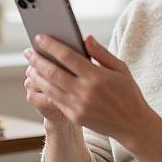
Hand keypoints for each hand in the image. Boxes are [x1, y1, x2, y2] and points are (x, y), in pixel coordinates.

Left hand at [23, 33, 153, 143]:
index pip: (67, 56)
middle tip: (28, 52)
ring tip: (30, 66)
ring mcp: (78, 106)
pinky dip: (45, 90)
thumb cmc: (128, 92)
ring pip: (50, 88)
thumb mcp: (120, 68)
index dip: (51, 46)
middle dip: (37, 60)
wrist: (132, 124)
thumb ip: (101, 53)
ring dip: (37, 76)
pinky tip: (41, 82)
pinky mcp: (75, 117)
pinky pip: (55, 100)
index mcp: (97, 76)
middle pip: (53, 72)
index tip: (39, 38)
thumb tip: (85, 38)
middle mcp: (85, 91)